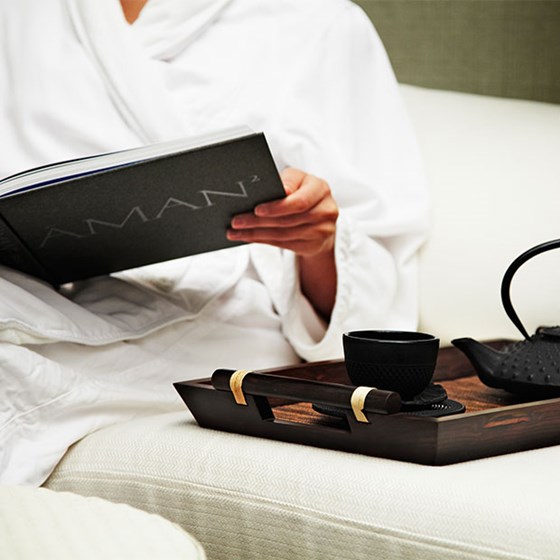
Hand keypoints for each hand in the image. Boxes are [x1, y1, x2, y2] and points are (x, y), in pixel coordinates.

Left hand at [228, 167, 338, 319]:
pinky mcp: (314, 245)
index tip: (256, 209)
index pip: (298, 202)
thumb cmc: (302, 191)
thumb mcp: (297, 180)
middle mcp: (326, 210)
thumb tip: (267, 189)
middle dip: (258, 221)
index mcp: (320, 189)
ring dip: (256, 234)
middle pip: (288, 220)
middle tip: (236, 222)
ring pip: (283, 235)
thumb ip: (285, 182)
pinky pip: (284, 244)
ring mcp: (322, 231)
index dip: (277, 207)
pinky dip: (263, 241)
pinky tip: (248, 237)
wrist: (321, 214)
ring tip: (235, 231)